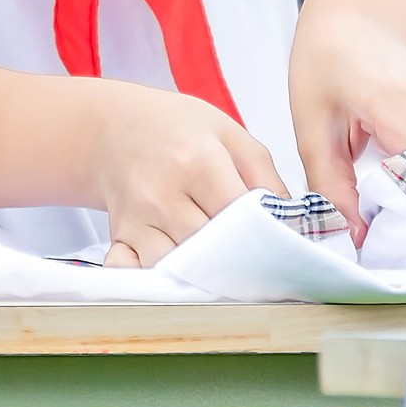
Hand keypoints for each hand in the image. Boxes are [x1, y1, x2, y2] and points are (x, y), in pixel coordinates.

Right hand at [88, 84, 284, 267]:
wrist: (112, 126)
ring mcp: (138, 217)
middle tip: (254, 260)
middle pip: (212, 247)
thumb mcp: (227, 131)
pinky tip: (173, 273)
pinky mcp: (120, 235)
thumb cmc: (175, 127)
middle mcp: (163, 192)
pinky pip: (134, 271)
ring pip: (178, 266)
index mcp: (197, 161)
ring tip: (218, 264)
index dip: (263, 234)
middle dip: (237, 258)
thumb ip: (265, 174)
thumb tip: (293, 220)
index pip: (240, 215)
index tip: (277, 243)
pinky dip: (154, 280)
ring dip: (201, 272)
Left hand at [289, 4, 405, 236]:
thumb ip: (330, 182)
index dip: (398, 210)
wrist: (358, 19)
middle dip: (402, 211)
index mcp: (392, 99)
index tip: (371, 236)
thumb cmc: (326, 64)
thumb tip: (353, 238)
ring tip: (371, 187)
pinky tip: (387, 166)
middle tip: (369, 228)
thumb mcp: (310, 123)